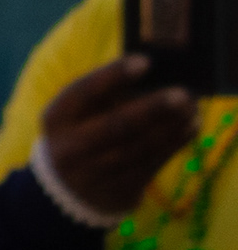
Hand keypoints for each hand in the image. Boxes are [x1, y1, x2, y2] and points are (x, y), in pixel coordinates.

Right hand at [43, 53, 202, 217]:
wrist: (68, 187)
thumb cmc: (80, 130)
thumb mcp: (78, 111)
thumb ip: (107, 93)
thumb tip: (153, 75)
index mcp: (57, 117)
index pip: (83, 93)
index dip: (113, 76)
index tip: (145, 62)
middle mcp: (71, 146)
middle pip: (115, 127)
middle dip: (151, 109)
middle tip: (181, 94)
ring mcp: (95, 171)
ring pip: (139, 148)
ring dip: (170, 127)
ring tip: (191, 109)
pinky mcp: (120, 188)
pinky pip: (151, 164)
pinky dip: (174, 144)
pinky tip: (189, 126)